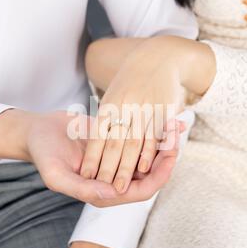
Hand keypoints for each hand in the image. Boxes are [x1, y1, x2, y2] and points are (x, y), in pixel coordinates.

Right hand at [0, 109, 181, 206]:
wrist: (38, 131)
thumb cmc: (43, 154)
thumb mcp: (57, 175)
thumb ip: (83, 189)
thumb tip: (113, 193)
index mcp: (103, 192)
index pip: (142, 191)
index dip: (159, 177)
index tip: (171, 157)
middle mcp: (113, 179)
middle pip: (150, 175)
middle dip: (167, 158)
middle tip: (176, 136)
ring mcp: (116, 161)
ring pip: (147, 158)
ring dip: (163, 144)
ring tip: (175, 124)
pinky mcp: (115, 144)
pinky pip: (138, 141)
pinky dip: (152, 132)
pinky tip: (163, 118)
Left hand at [80, 38, 186, 193]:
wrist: (158, 59)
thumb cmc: (132, 81)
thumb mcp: (114, 95)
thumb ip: (106, 119)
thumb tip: (93, 142)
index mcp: (110, 105)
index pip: (98, 136)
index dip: (92, 157)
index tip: (85, 175)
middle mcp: (125, 108)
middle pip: (115, 144)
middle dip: (108, 168)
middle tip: (103, 188)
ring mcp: (144, 111)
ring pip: (133, 145)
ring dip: (127, 168)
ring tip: (120, 187)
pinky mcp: (161, 113)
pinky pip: (153, 138)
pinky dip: (148, 155)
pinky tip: (142, 170)